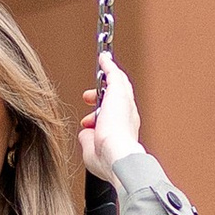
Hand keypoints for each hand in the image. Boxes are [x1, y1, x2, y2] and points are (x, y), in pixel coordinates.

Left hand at [80, 56, 140, 180]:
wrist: (116, 153)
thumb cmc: (106, 158)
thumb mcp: (91, 149)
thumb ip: (88, 138)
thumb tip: (85, 130)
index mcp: (124, 132)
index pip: (114, 118)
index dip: (99, 116)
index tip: (89, 120)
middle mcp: (129, 117)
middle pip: (117, 99)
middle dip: (101, 97)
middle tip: (88, 98)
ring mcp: (125, 104)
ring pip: (119, 85)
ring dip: (110, 76)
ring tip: (102, 67)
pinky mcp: (119, 93)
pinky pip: (114, 74)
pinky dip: (108, 65)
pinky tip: (103, 57)